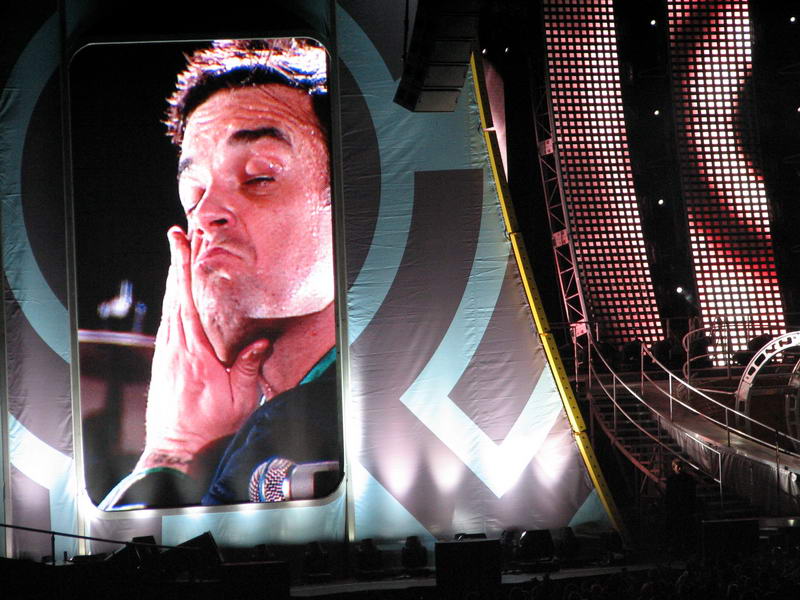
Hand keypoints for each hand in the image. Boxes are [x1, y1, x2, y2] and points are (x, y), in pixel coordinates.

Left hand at [136, 226, 269, 476]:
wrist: (176, 448)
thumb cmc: (209, 425)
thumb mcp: (239, 398)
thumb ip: (248, 367)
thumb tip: (261, 342)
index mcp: (192, 350)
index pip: (185, 298)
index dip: (181, 267)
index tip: (178, 241)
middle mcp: (173, 346)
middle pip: (173, 294)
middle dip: (175, 262)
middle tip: (178, 235)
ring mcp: (164, 353)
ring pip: (168, 306)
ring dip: (173, 279)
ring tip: (179, 257)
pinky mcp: (162, 361)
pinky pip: (166, 321)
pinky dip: (171, 301)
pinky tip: (176, 297)